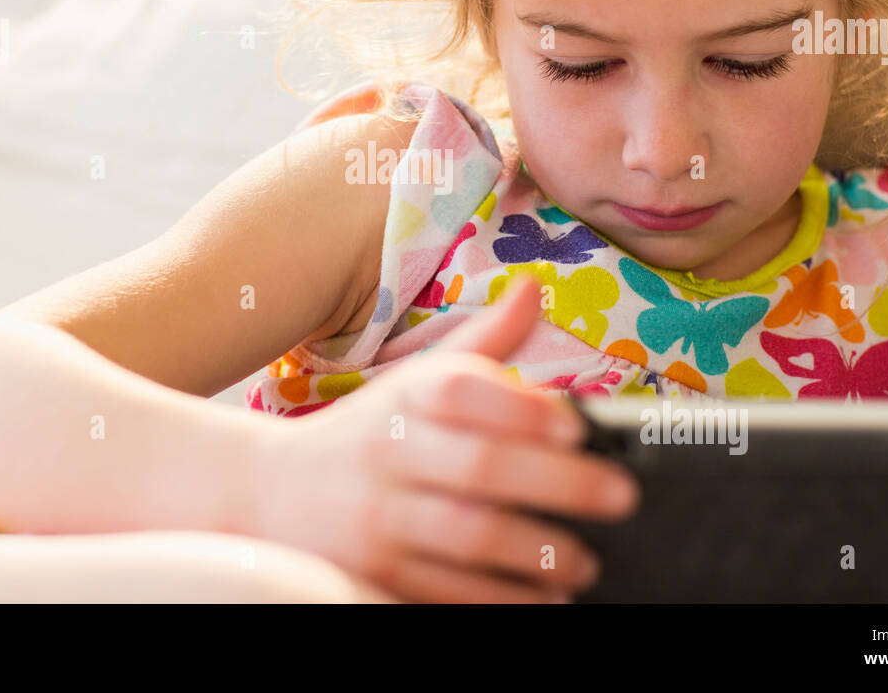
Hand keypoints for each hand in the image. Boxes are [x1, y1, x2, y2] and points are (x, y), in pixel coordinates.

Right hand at [248, 273, 639, 602]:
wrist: (267, 493)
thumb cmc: (368, 431)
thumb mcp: (413, 380)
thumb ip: (482, 344)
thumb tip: (534, 287)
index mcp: (405, 397)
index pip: (461, 391)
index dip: (518, 406)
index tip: (576, 423)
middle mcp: (389, 451)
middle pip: (477, 466)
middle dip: (556, 483)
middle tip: (621, 496)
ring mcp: (378, 516)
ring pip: (465, 535)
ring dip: (535, 552)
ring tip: (585, 561)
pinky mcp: (371, 572)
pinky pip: (443, 591)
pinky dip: (498, 600)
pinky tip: (544, 599)